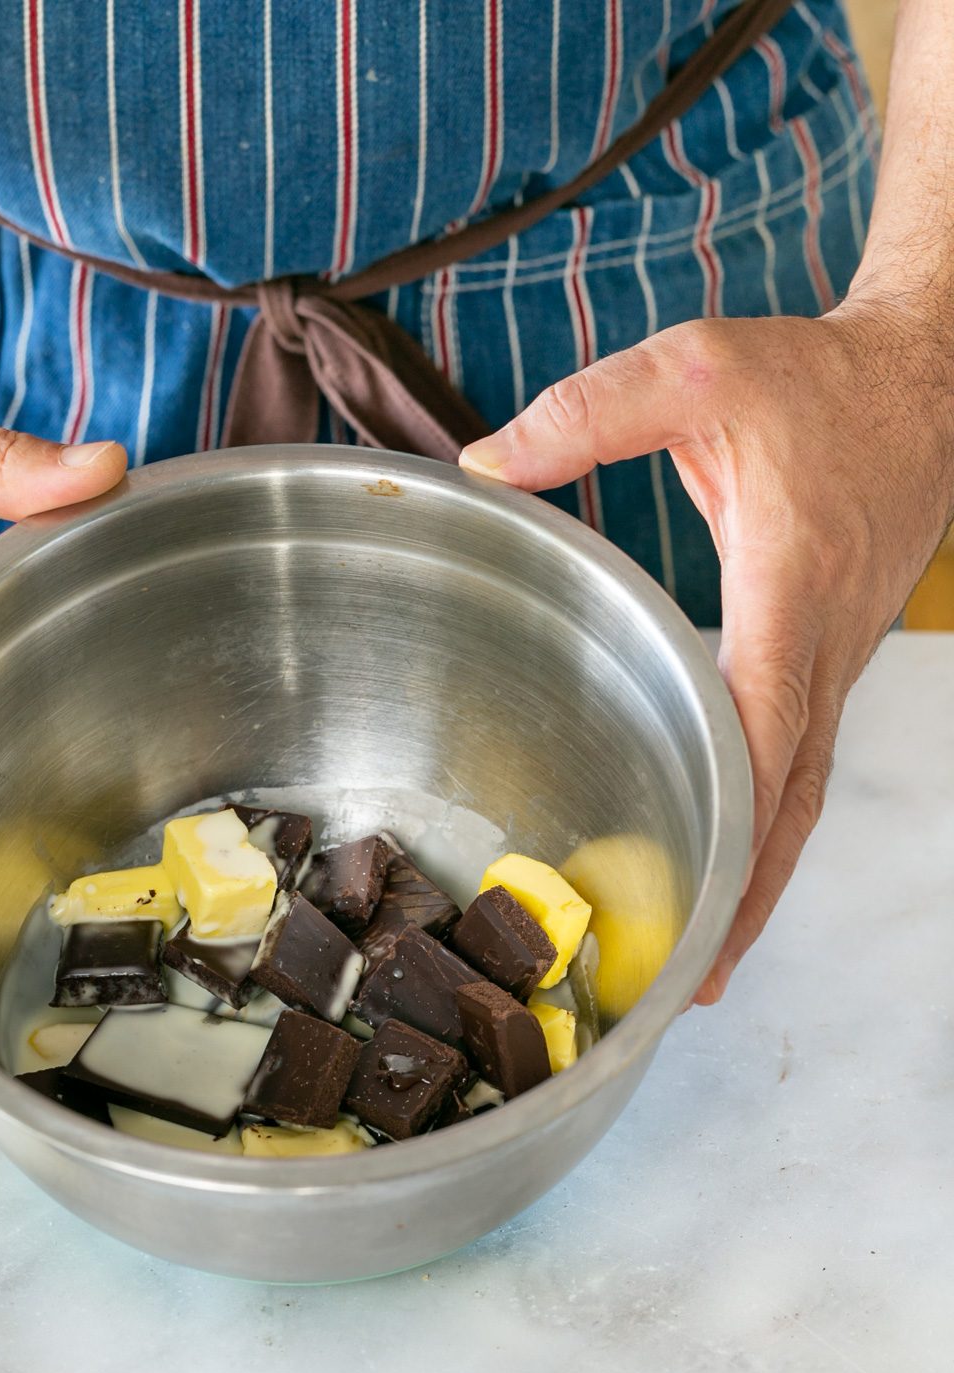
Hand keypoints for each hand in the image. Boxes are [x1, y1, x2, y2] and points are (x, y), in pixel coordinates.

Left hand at [461, 300, 953, 1003]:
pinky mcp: (831, 653)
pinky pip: (802, 754)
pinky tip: (732, 844)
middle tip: (696, 980)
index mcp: (790, 589)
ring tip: (710, 949)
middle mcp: (824, 644)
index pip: (763, 724)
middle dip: (750, 893)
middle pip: (792, 798)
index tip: (703, 900)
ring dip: (763, 871)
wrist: (926, 380)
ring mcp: (837, 657)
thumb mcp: (697, 372)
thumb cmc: (819, 383)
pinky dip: (770, 815)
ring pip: (803, 789)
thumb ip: (587, 416)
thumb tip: (484, 465)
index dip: (732, 818)